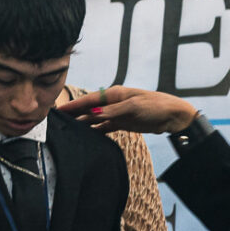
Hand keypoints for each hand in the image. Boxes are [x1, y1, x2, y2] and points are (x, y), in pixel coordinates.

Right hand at [61, 85, 198, 135]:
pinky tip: (85, 136)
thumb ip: (113, 112)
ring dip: (82, 123)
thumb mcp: (134, 108)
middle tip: (57, 122)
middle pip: (89, 109)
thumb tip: (94, 114)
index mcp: (114, 94)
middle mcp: (113, 103)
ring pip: (94, 118)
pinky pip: (104, 127)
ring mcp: (116, 113)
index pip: (89, 100)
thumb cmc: (155, 107)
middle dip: (74, 114)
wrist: (172, 117)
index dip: (73, 105)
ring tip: (67, 130)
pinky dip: (94, 131)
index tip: (58, 109)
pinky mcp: (122, 123)